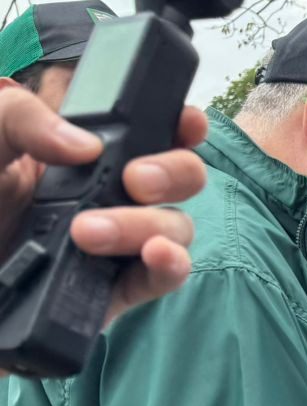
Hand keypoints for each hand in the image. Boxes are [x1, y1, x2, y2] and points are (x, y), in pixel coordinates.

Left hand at [0, 86, 206, 335]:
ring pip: (175, 225)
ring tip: (86, 233)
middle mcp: (115, 194)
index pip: (157, 131)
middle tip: (134, 180)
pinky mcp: (118, 287)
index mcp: (91, 153)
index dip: (182, 125)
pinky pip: (166, 276)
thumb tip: (85, 146)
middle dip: (173, 172)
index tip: (183, 124)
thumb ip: (23, 118)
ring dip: (145, 224)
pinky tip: (156, 254)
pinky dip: (172, 264)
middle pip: (184, 176)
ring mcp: (122, 241)